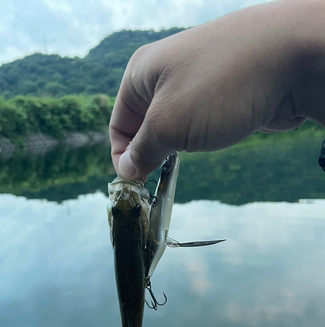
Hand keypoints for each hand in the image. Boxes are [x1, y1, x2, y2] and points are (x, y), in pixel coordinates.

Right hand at [110, 0, 324, 179]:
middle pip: (144, 126)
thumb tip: (126, 170)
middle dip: (149, 155)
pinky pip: (198, 123)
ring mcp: (195, 84)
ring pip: (173, 126)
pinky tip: (207, 145)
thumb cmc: (219, 87)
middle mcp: (165, 75)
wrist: (289, 59)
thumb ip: (142, 150)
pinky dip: (197, 140)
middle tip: (158, 182)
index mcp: (141, 73)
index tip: (136, 184)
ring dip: (174, 150)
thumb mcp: (168, 124)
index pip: (119, 124)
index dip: (122, 157)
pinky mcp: (220, 94)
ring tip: (183, 165)